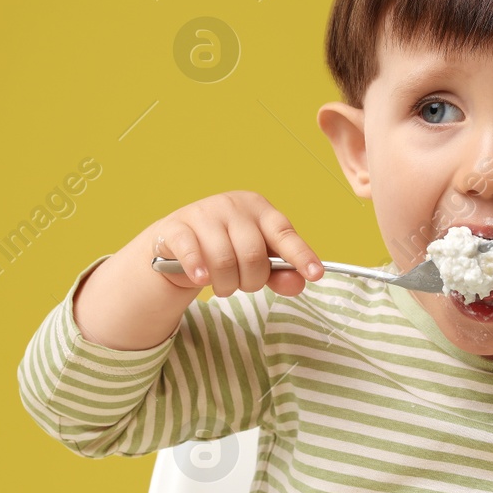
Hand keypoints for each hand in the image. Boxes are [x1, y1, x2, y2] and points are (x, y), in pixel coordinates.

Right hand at [146, 191, 323, 297]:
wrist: (177, 243)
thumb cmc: (225, 249)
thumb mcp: (255, 261)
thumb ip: (279, 273)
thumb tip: (299, 284)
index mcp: (259, 209)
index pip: (284, 233)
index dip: (301, 255)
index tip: (316, 274)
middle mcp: (233, 205)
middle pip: (253, 255)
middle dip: (251, 281)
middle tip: (243, 286)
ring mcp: (203, 213)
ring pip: (224, 260)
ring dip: (225, 284)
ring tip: (222, 286)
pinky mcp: (177, 227)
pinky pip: (192, 252)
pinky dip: (199, 270)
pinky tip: (200, 279)